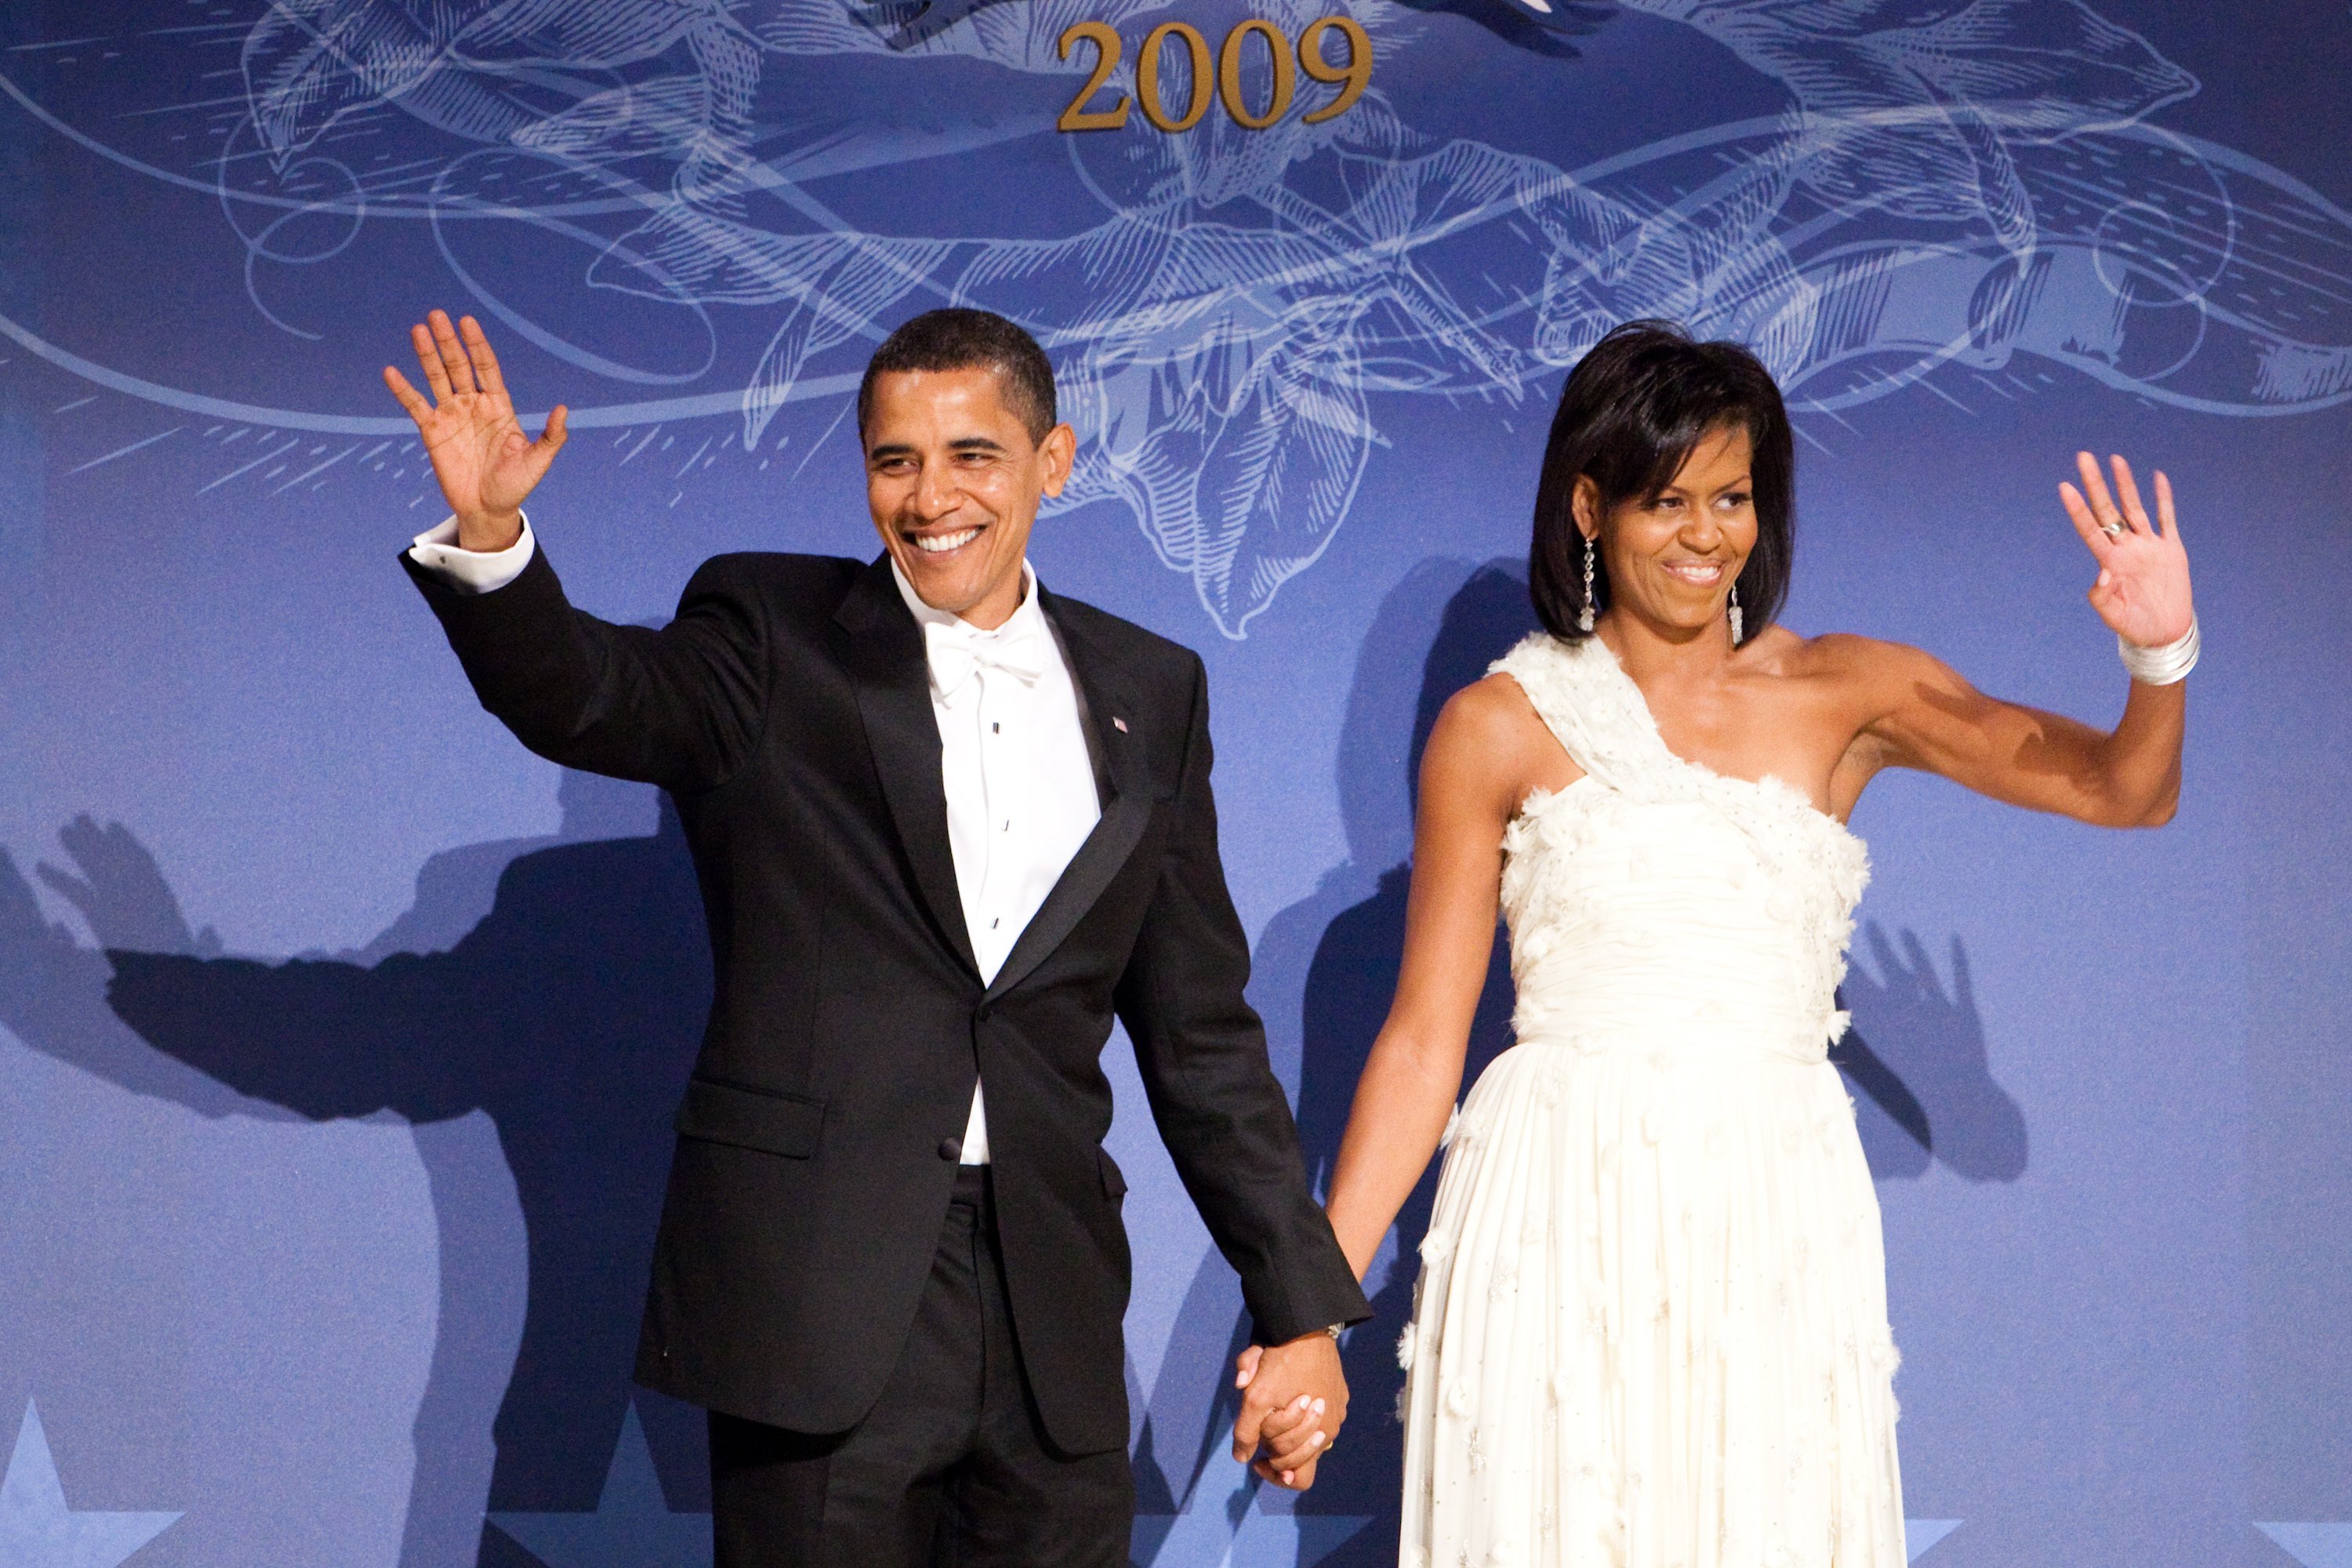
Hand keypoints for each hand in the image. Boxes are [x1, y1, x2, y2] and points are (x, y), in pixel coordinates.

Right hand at [383, 310, 567, 550]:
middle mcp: (473, 405)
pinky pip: (416, 406)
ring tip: (418, 330)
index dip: (477, 345)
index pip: (486, 367)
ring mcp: (451, 415)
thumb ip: (551, 436)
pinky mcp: (433, 431)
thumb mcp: (538, 461)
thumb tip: (564, 410)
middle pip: (459, 366)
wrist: (489, 509)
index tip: (468, 322)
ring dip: (427, 355)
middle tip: (436, 315)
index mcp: (498, 406)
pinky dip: (403, 390)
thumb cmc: (515, 485)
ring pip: (437, 378)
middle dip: (449, 341)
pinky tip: (391, 372)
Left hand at [1231, 1332, 1346, 1489]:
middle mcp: (1332, 1427)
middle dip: (1278, 1448)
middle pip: (1301, 1457)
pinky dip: (1303, 1412)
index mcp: (1318, 1435)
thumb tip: (1242, 1458)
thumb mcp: (1255, 1397)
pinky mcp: (1339, 1392)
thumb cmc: (1281, 1362)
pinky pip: (1320, 1414)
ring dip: (1290, 1429)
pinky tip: (1291, 1394)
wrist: (1308, 1325)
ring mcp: (1338, 1409)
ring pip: (1310, 1436)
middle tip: (1263, 1428)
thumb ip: (1246, 1432)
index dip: (1274, 1473)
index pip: (1297, 1477)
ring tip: (1276, 1409)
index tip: (1258, 1461)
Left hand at [2059, 452, 2191, 648]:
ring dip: (2125, 484)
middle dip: (2096, 484)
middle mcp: (2126, 549)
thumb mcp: (2114, 616)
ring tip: (2115, 459)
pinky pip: (2167, 518)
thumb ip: (2103, 598)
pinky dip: (2164, 498)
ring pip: (2135, 507)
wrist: (2164, 633)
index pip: (2089, 529)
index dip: (2078, 509)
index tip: (2064, 486)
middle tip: (2083, 456)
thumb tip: (2103, 574)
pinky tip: (2157, 477)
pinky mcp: (2171, 549)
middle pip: (2108, 509)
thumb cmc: (2134, 626)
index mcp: (2110, 562)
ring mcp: (2149, 546)